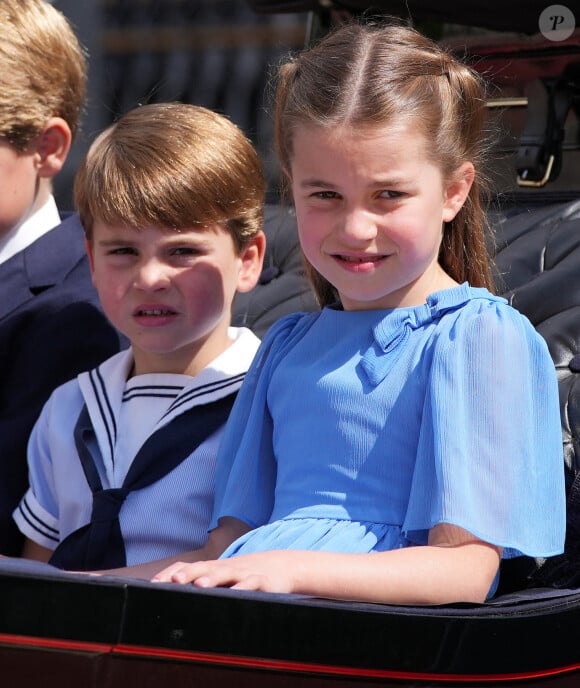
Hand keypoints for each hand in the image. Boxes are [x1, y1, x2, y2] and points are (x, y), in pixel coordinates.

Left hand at [152, 550, 298, 592]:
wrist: (279, 566)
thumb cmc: (243, 576)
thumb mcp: (221, 578)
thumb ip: (201, 583)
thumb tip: (171, 597)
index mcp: (212, 569)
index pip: (187, 567)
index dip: (170, 574)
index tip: (152, 584)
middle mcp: (224, 569)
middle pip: (203, 568)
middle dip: (187, 574)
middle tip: (172, 581)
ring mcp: (242, 573)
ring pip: (225, 573)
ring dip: (212, 578)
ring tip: (199, 585)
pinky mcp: (260, 581)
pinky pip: (251, 584)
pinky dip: (244, 588)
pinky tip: (236, 594)